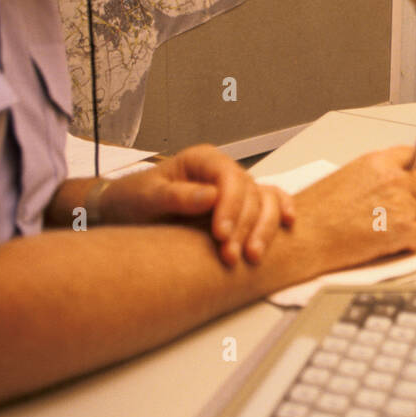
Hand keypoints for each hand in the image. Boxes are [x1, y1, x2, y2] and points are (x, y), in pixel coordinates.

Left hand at [101, 145, 294, 265]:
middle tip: (231, 256)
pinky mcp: (242, 206)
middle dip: (244, 226)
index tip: (221, 234)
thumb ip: (176, 196)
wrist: (127, 214)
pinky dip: (281, 212)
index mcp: (202, 160)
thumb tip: (211, 196)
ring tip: (252, 256)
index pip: (230, 177)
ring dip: (264, 228)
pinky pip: (271, 203)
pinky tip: (288, 225)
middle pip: (250, 193)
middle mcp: (224, 172)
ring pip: (265, 201)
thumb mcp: (145, 197)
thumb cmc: (134, 201)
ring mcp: (236, 189)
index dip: (231, 205)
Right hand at [286, 145, 415, 275]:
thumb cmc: (314, 211)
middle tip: (399, 212)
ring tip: (381, 229)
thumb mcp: (345, 178)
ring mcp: (399, 203)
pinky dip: (410, 242)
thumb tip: (391, 184)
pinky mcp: (402, 229)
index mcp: (378, 162)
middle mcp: (393, 179)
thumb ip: (374, 176)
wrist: (304, 235)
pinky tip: (390, 243)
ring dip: (410, 222)